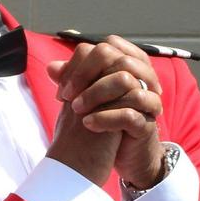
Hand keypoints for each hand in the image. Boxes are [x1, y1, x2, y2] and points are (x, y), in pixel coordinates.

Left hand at [47, 35, 163, 186]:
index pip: (107, 46)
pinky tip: (88, 124)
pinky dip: (105, 117)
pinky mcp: (148, 124)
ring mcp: (148, 100)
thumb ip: (72, 81)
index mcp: (130, 65)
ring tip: (75, 110)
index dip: (82, 61)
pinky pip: (130, 113)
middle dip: (86, 75)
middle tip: (67, 95)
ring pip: (125, 81)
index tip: (63, 83)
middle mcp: (144, 78)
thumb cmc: (107, 119)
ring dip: (94, 95)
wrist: (126, 154)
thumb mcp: (88, 97)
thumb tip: (51, 67)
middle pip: (118, 59)